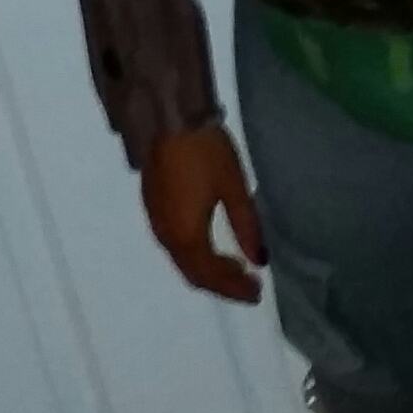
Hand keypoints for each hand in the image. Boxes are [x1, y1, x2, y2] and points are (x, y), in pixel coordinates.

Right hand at [140, 122, 267, 302]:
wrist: (168, 119)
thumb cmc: (206, 153)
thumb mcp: (234, 188)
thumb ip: (247, 227)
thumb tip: (259, 261)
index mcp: (187, 236)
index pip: (212, 275)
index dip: (235, 288)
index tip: (258, 292)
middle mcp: (167, 237)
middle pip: (194, 273)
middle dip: (222, 284)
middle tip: (249, 285)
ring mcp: (156, 222)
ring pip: (182, 260)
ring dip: (208, 270)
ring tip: (235, 267)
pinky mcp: (152, 208)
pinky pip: (174, 245)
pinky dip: (194, 254)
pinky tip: (210, 243)